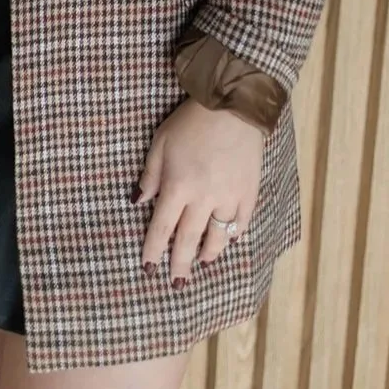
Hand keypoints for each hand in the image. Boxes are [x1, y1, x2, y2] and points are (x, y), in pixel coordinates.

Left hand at [134, 97, 265, 285]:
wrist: (233, 106)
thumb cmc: (190, 122)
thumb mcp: (160, 143)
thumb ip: (150, 175)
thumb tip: (139, 202)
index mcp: (178, 186)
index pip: (162, 228)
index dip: (154, 250)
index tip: (148, 267)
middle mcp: (203, 198)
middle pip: (188, 240)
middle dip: (179, 263)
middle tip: (176, 282)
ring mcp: (229, 198)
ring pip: (218, 237)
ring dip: (207, 253)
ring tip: (201, 261)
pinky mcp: (249, 192)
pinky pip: (241, 222)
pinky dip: (234, 235)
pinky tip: (229, 241)